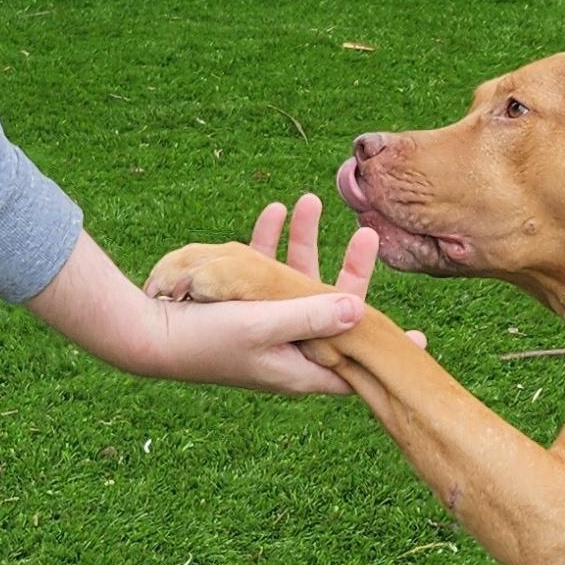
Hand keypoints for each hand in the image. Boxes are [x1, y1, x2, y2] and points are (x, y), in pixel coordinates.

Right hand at [25, 221, 374, 394]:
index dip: (386, 352)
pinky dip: (266, 241)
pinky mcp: (233, 304)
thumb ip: (312, 316)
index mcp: (298, 366)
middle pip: (329, 311)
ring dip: (302, 241)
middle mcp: (283, 347)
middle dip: (348, 271)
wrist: (143, 335)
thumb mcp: (265, 325)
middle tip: (368, 235)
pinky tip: (271, 209)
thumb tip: (359, 308)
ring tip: (310, 198)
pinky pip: (259, 270)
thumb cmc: (205, 339)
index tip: (422, 341)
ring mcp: (258, 324)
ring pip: (293, 281)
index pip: (353, 365)